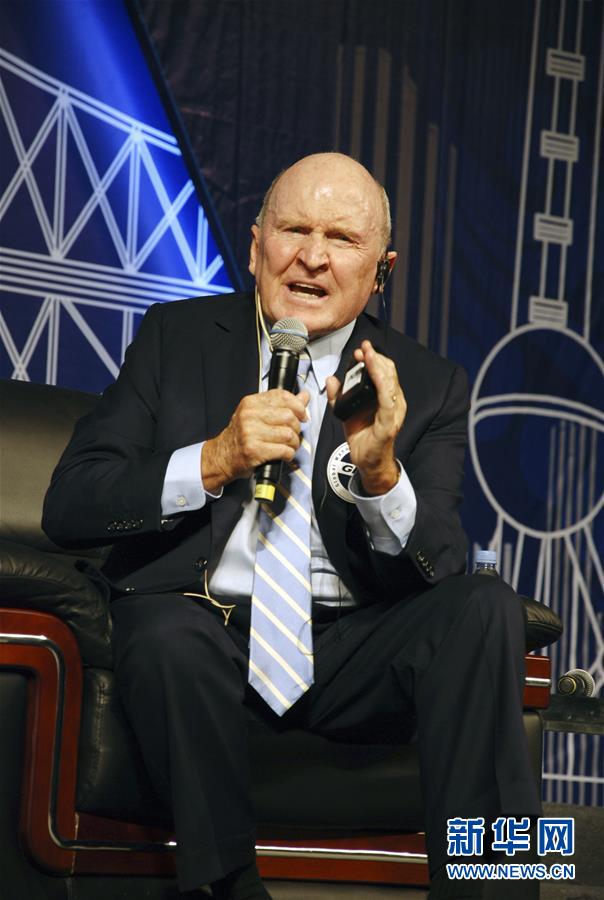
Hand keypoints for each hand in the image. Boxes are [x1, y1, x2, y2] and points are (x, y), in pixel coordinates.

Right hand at [201, 389, 309, 492]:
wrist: (222, 457)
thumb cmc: (241, 436)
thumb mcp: (256, 415)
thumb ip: (280, 405)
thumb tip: (304, 396)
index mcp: (251, 403)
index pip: (283, 397)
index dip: (299, 406)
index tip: (302, 415)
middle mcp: (249, 415)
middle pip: (289, 416)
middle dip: (297, 428)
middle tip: (293, 434)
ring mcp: (250, 433)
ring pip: (289, 434)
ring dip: (294, 443)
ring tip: (289, 446)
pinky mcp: (254, 451)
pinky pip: (284, 450)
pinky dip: (289, 454)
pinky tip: (284, 454)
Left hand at [326, 340, 405, 494]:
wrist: (367, 462)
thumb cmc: (362, 436)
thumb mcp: (345, 411)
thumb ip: (338, 395)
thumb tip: (331, 379)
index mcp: (385, 398)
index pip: (383, 372)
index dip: (373, 358)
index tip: (361, 349)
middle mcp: (393, 402)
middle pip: (388, 373)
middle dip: (375, 358)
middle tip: (363, 348)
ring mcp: (393, 412)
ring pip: (389, 383)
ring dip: (378, 367)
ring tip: (368, 355)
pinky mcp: (389, 423)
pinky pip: (386, 401)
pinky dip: (381, 385)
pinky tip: (375, 375)